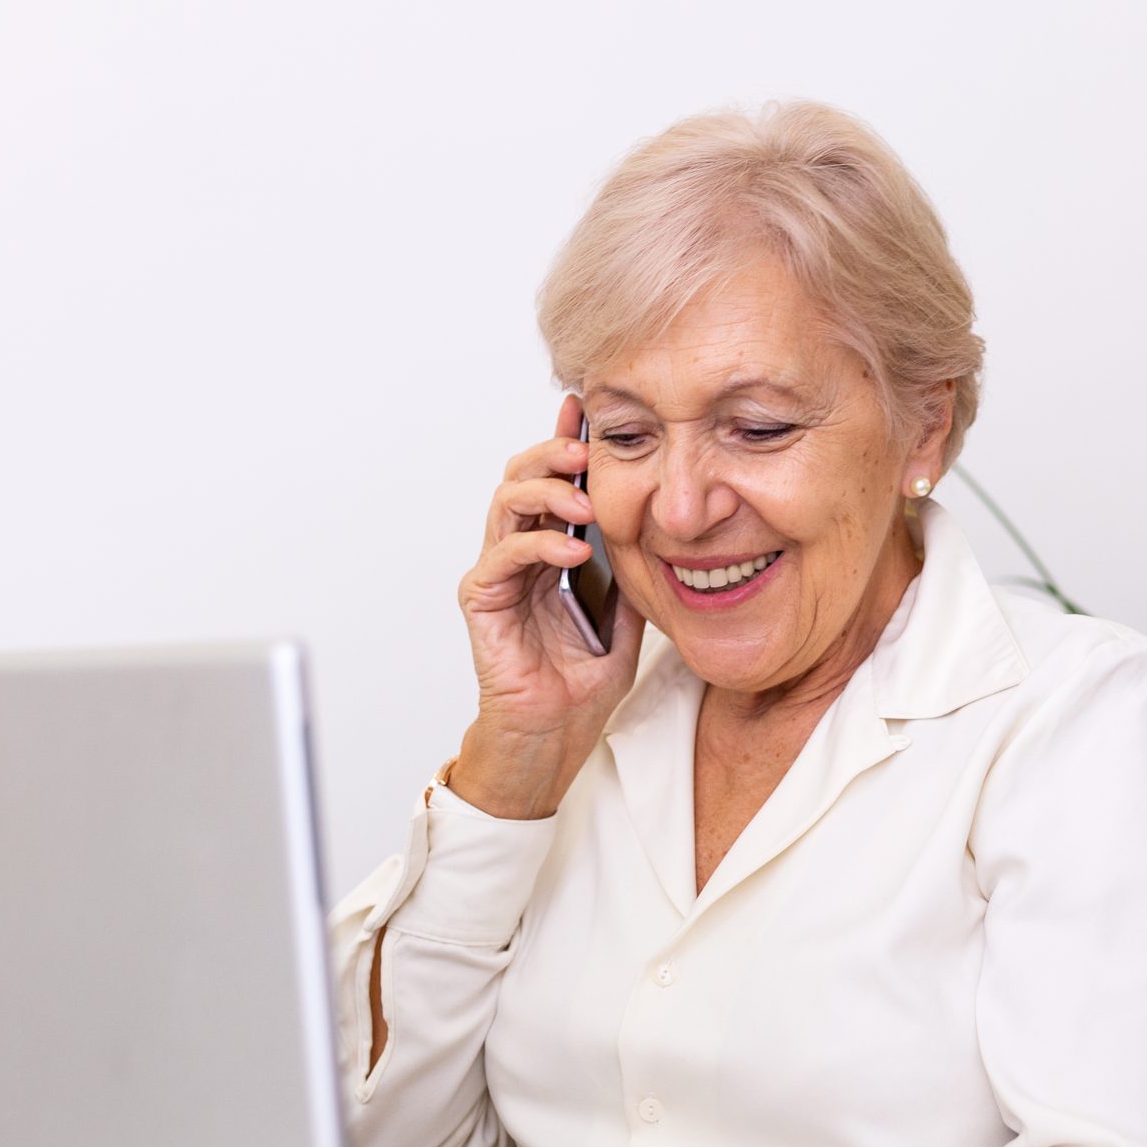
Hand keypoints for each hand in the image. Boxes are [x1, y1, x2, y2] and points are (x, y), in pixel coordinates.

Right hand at [450, 394, 647, 818]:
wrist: (554, 737)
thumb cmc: (581, 683)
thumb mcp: (627, 616)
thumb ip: (632, 570)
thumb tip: (663, 526)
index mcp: (550, 548)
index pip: (554, 480)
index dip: (566, 441)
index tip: (589, 410)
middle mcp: (519, 553)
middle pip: (521, 477)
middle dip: (553, 454)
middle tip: (587, 451)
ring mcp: (498, 574)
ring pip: (506, 504)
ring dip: (546, 492)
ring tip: (584, 498)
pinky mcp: (483, 602)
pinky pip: (503, 557)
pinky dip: (538, 545)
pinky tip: (571, 549)